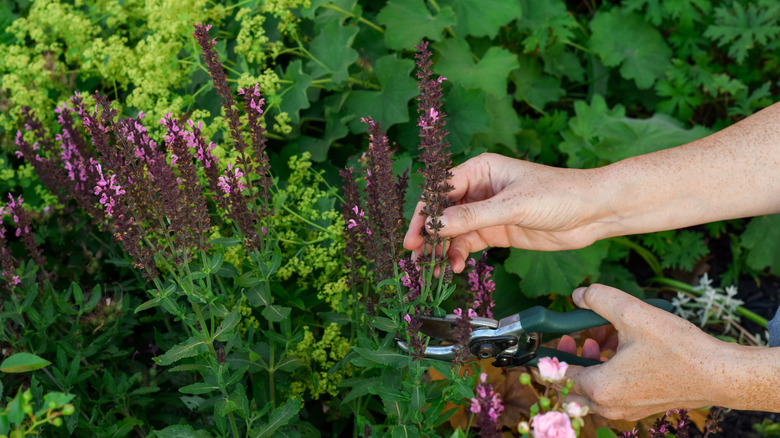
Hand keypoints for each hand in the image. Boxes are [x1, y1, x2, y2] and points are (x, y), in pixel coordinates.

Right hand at [403, 153, 609, 272]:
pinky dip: (459, 255)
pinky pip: (470, 243)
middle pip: (443, 213)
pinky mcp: (498, 231)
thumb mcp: (513, 205)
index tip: (413, 237)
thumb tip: (434, 225)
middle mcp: (480, 189)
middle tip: (416, 259)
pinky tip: (456, 267)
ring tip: (434, 270)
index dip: (424, 213)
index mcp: (480, 170)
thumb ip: (472, 216)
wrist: (593, 212)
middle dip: (429, 235)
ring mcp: (488, 212)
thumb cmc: (558, 194)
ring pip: (454, 232)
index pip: (440, 191)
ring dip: (443, 250)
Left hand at [561, 284, 728, 419]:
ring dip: (592, 362)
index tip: (559, 335)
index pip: (557, 375)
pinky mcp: (640, 407)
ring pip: (592, 389)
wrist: (719, 374)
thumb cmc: (678, 349)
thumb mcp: (633, 312)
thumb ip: (599, 299)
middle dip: (572, 357)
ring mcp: (625, 410)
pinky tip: (624, 347)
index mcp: (600, 388)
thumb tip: (579, 295)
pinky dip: (609, 371)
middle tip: (580, 336)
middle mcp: (609, 405)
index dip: (553, 352)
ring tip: (605, 336)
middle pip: (571, 386)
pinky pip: (612, 392)